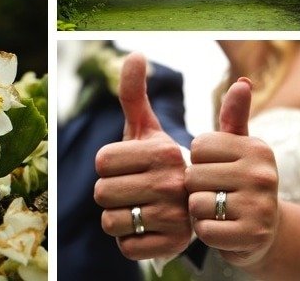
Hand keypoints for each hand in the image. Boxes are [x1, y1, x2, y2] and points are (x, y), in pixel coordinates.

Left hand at [94, 53, 191, 259]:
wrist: (198, 207)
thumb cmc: (160, 163)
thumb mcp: (148, 128)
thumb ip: (135, 94)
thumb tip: (135, 53)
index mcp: (164, 151)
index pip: (102, 161)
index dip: (109, 166)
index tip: (132, 167)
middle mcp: (173, 184)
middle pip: (102, 192)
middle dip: (112, 193)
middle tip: (136, 190)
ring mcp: (175, 218)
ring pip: (110, 221)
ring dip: (119, 218)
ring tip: (141, 209)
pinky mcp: (171, 247)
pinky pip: (125, 246)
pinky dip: (130, 241)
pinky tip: (147, 230)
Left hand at [185, 78, 278, 267]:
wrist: (261, 232)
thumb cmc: (239, 182)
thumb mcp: (237, 147)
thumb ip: (234, 116)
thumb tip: (243, 82)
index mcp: (256, 149)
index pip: (198, 147)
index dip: (198, 161)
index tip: (216, 169)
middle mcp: (263, 175)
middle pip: (194, 176)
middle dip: (196, 187)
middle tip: (216, 193)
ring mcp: (260, 207)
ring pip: (197, 203)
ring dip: (199, 211)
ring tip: (218, 210)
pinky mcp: (252, 236)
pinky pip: (204, 230)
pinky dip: (205, 231)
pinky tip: (220, 228)